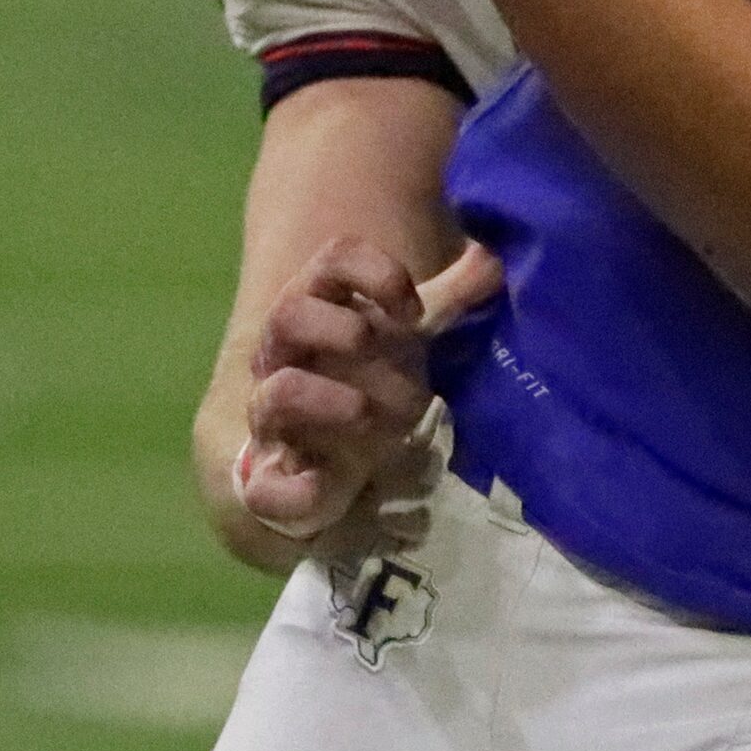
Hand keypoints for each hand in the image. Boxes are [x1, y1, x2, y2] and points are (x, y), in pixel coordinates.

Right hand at [239, 238, 502, 550]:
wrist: (329, 457)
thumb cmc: (370, 375)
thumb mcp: (409, 335)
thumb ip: (447, 298)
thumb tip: (489, 261)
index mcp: (318, 308)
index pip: (331, 260)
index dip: (373, 272)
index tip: (415, 309)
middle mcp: (283, 355)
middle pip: (288, 315)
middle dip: (344, 332)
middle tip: (392, 358)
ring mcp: (271, 415)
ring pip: (276, 394)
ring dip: (330, 403)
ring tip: (370, 415)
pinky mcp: (270, 477)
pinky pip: (262, 486)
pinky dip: (293, 489)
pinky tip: (323, 486)